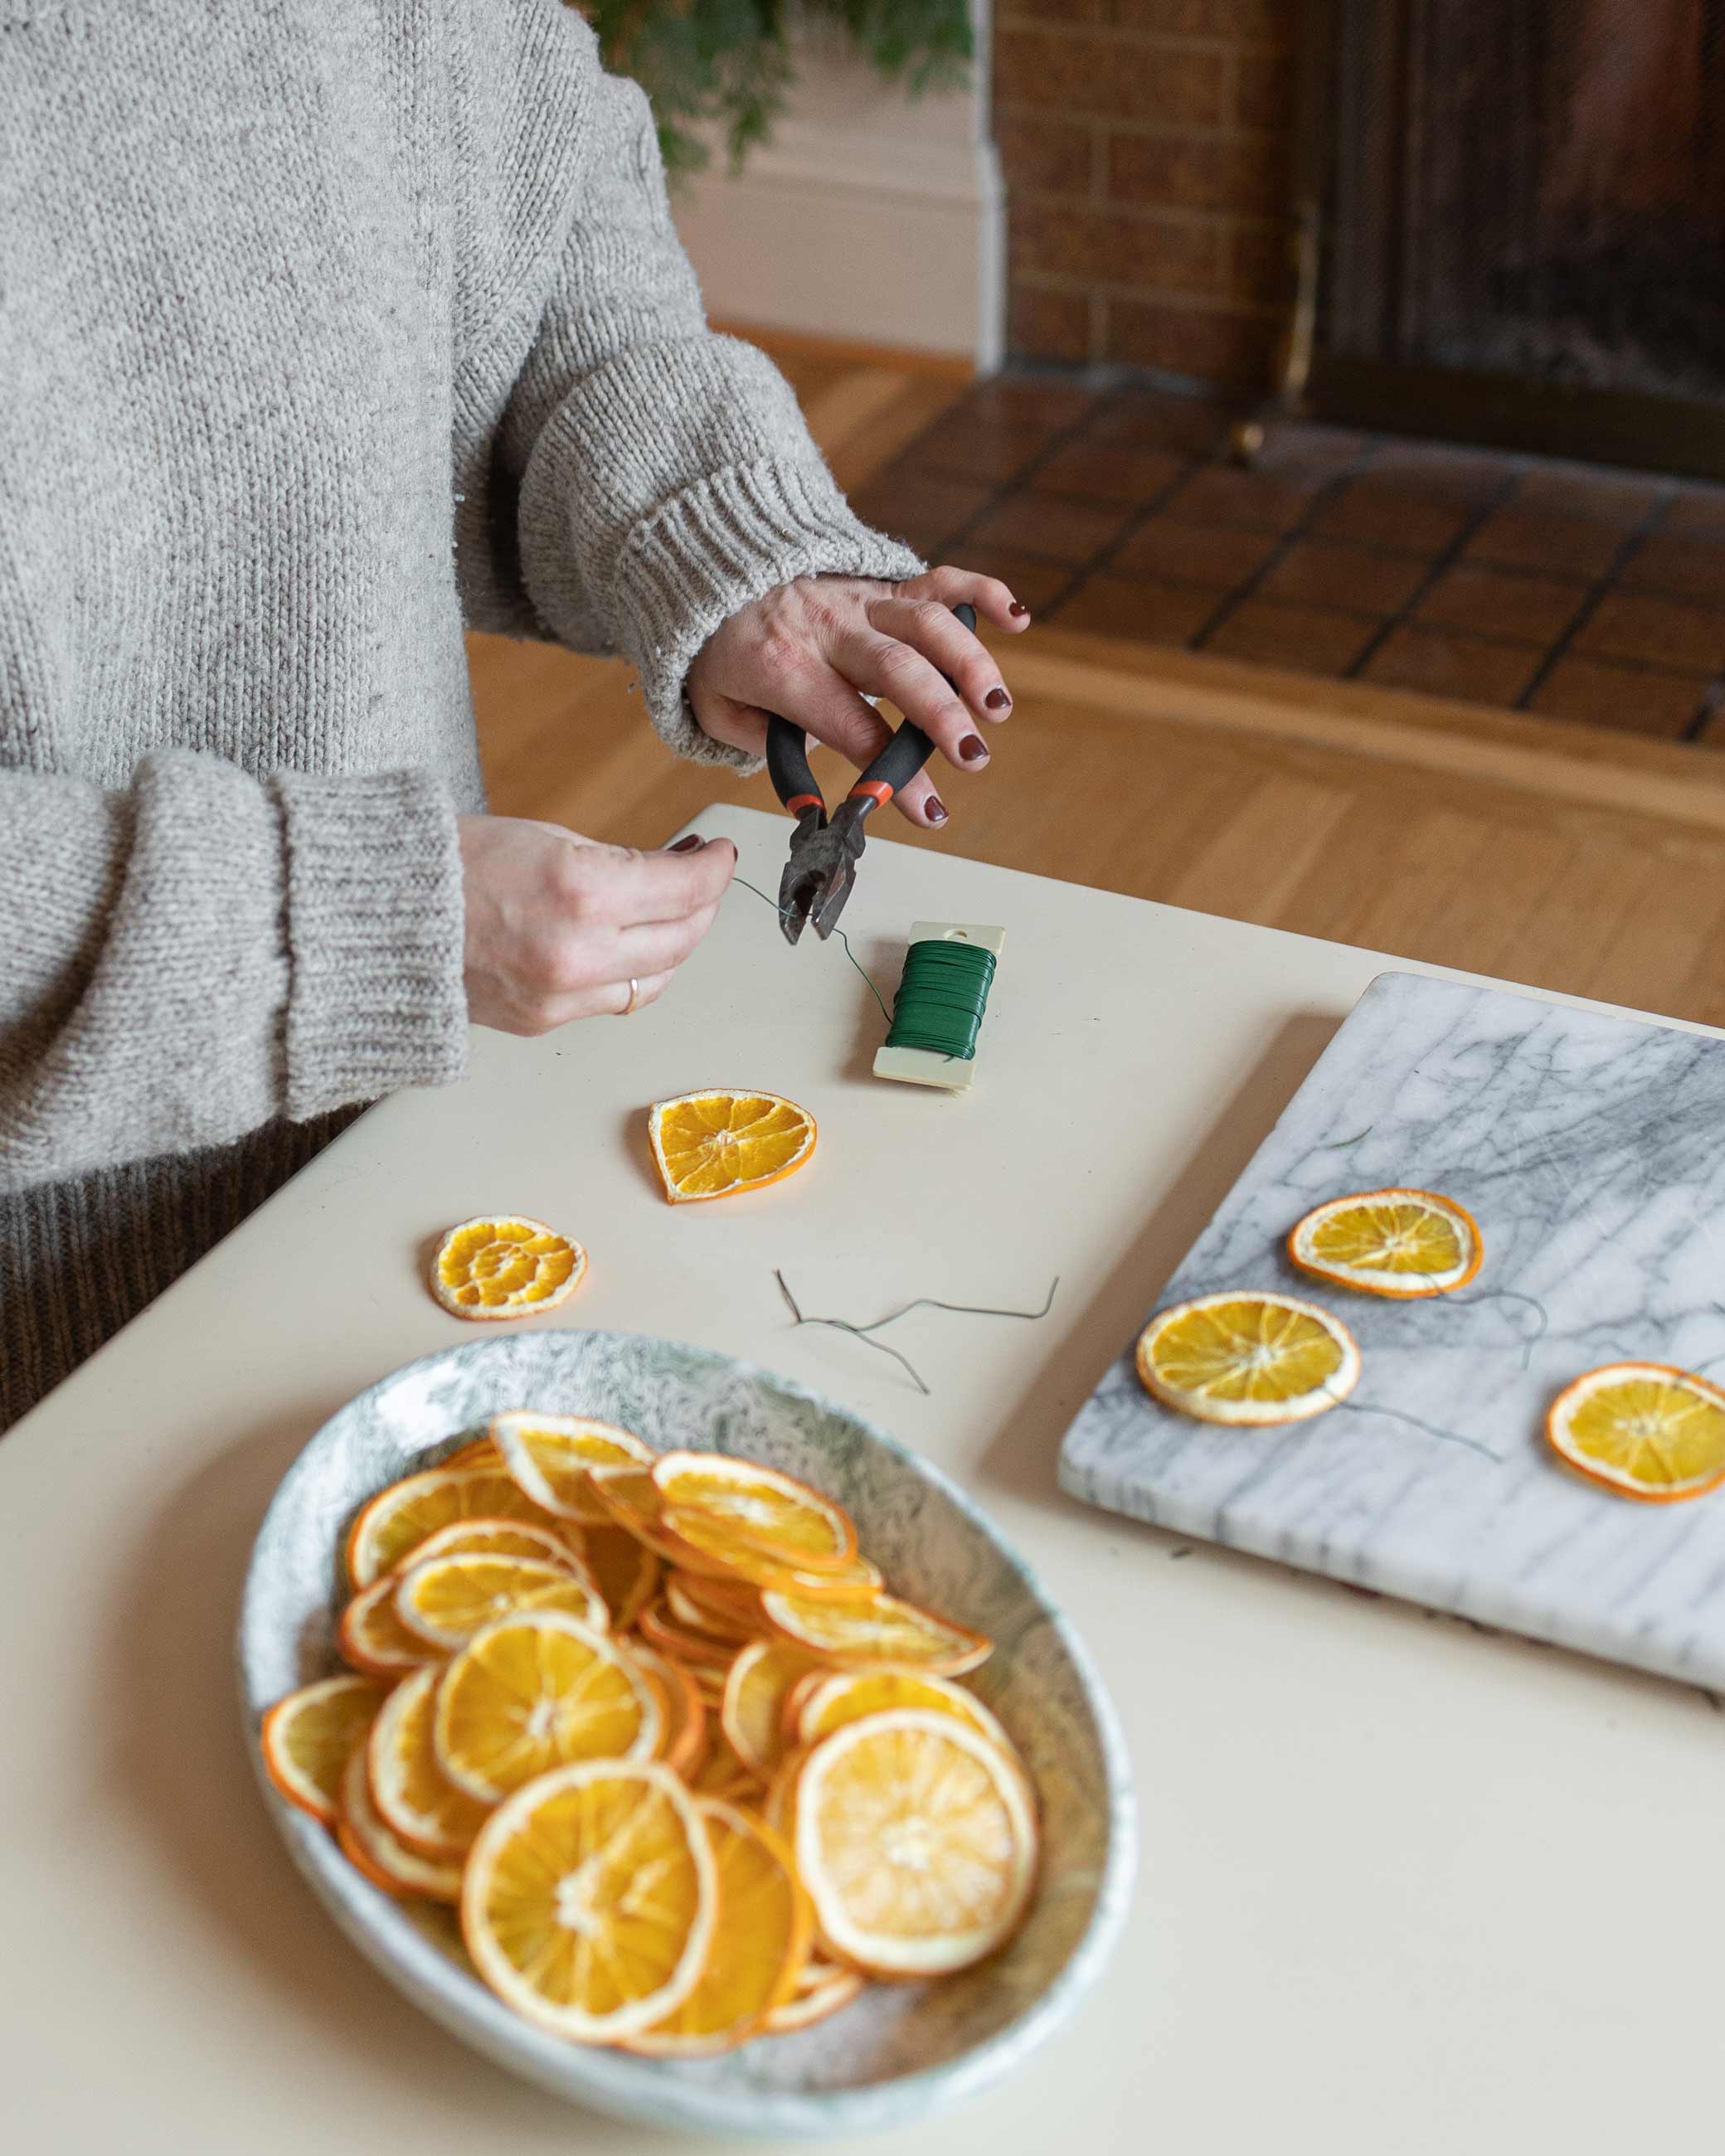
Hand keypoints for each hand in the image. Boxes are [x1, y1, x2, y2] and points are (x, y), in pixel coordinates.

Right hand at [457, 815, 734, 1034]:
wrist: (379, 918)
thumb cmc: (452, 863)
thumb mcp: (548, 838)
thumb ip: (616, 865)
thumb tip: (668, 876)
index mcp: (583, 893)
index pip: (686, 889)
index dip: (715, 870)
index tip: (720, 855)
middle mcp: (579, 953)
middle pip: (682, 940)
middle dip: (701, 907)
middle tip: (699, 880)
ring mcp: (561, 996)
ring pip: (654, 981)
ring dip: (673, 946)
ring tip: (667, 912)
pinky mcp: (544, 1021)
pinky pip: (611, 1001)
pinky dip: (628, 972)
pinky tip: (624, 943)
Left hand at [684, 564, 1029, 829]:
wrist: (707, 571)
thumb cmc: (718, 651)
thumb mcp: (716, 710)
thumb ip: (766, 749)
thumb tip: (816, 789)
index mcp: (785, 667)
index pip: (852, 728)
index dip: (892, 774)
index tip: (929, 810)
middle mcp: (829, 628)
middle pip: (898, 669)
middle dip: (942, 715)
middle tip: (973, 756)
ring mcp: (860, 601)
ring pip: (926, 623)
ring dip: (970, 663)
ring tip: (999, 707)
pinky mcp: (880, 582)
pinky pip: (935, 578)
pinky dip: (980, 592)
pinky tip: (1017, 618)